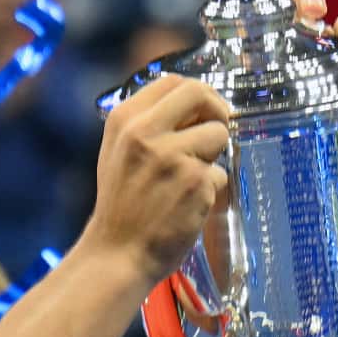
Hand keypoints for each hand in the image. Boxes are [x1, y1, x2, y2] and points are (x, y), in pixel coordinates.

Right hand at [83, 75, 230, 282]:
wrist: (117, 254)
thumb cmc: (120, 207)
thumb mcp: (118, 153)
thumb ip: (147, 125)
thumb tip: (193, 105)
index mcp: (124, 120)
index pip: (172, 82)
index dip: (197, 93)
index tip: (205, 110)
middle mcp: (146, 131)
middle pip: (199, 94)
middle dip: (217, 110)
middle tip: (218, 129)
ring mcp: (172, 155)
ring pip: (218, 134)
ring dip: (214, 157)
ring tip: (190, 182)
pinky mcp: (195, 182)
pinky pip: (221, 174)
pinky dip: (211, 191)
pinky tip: (188, 206)